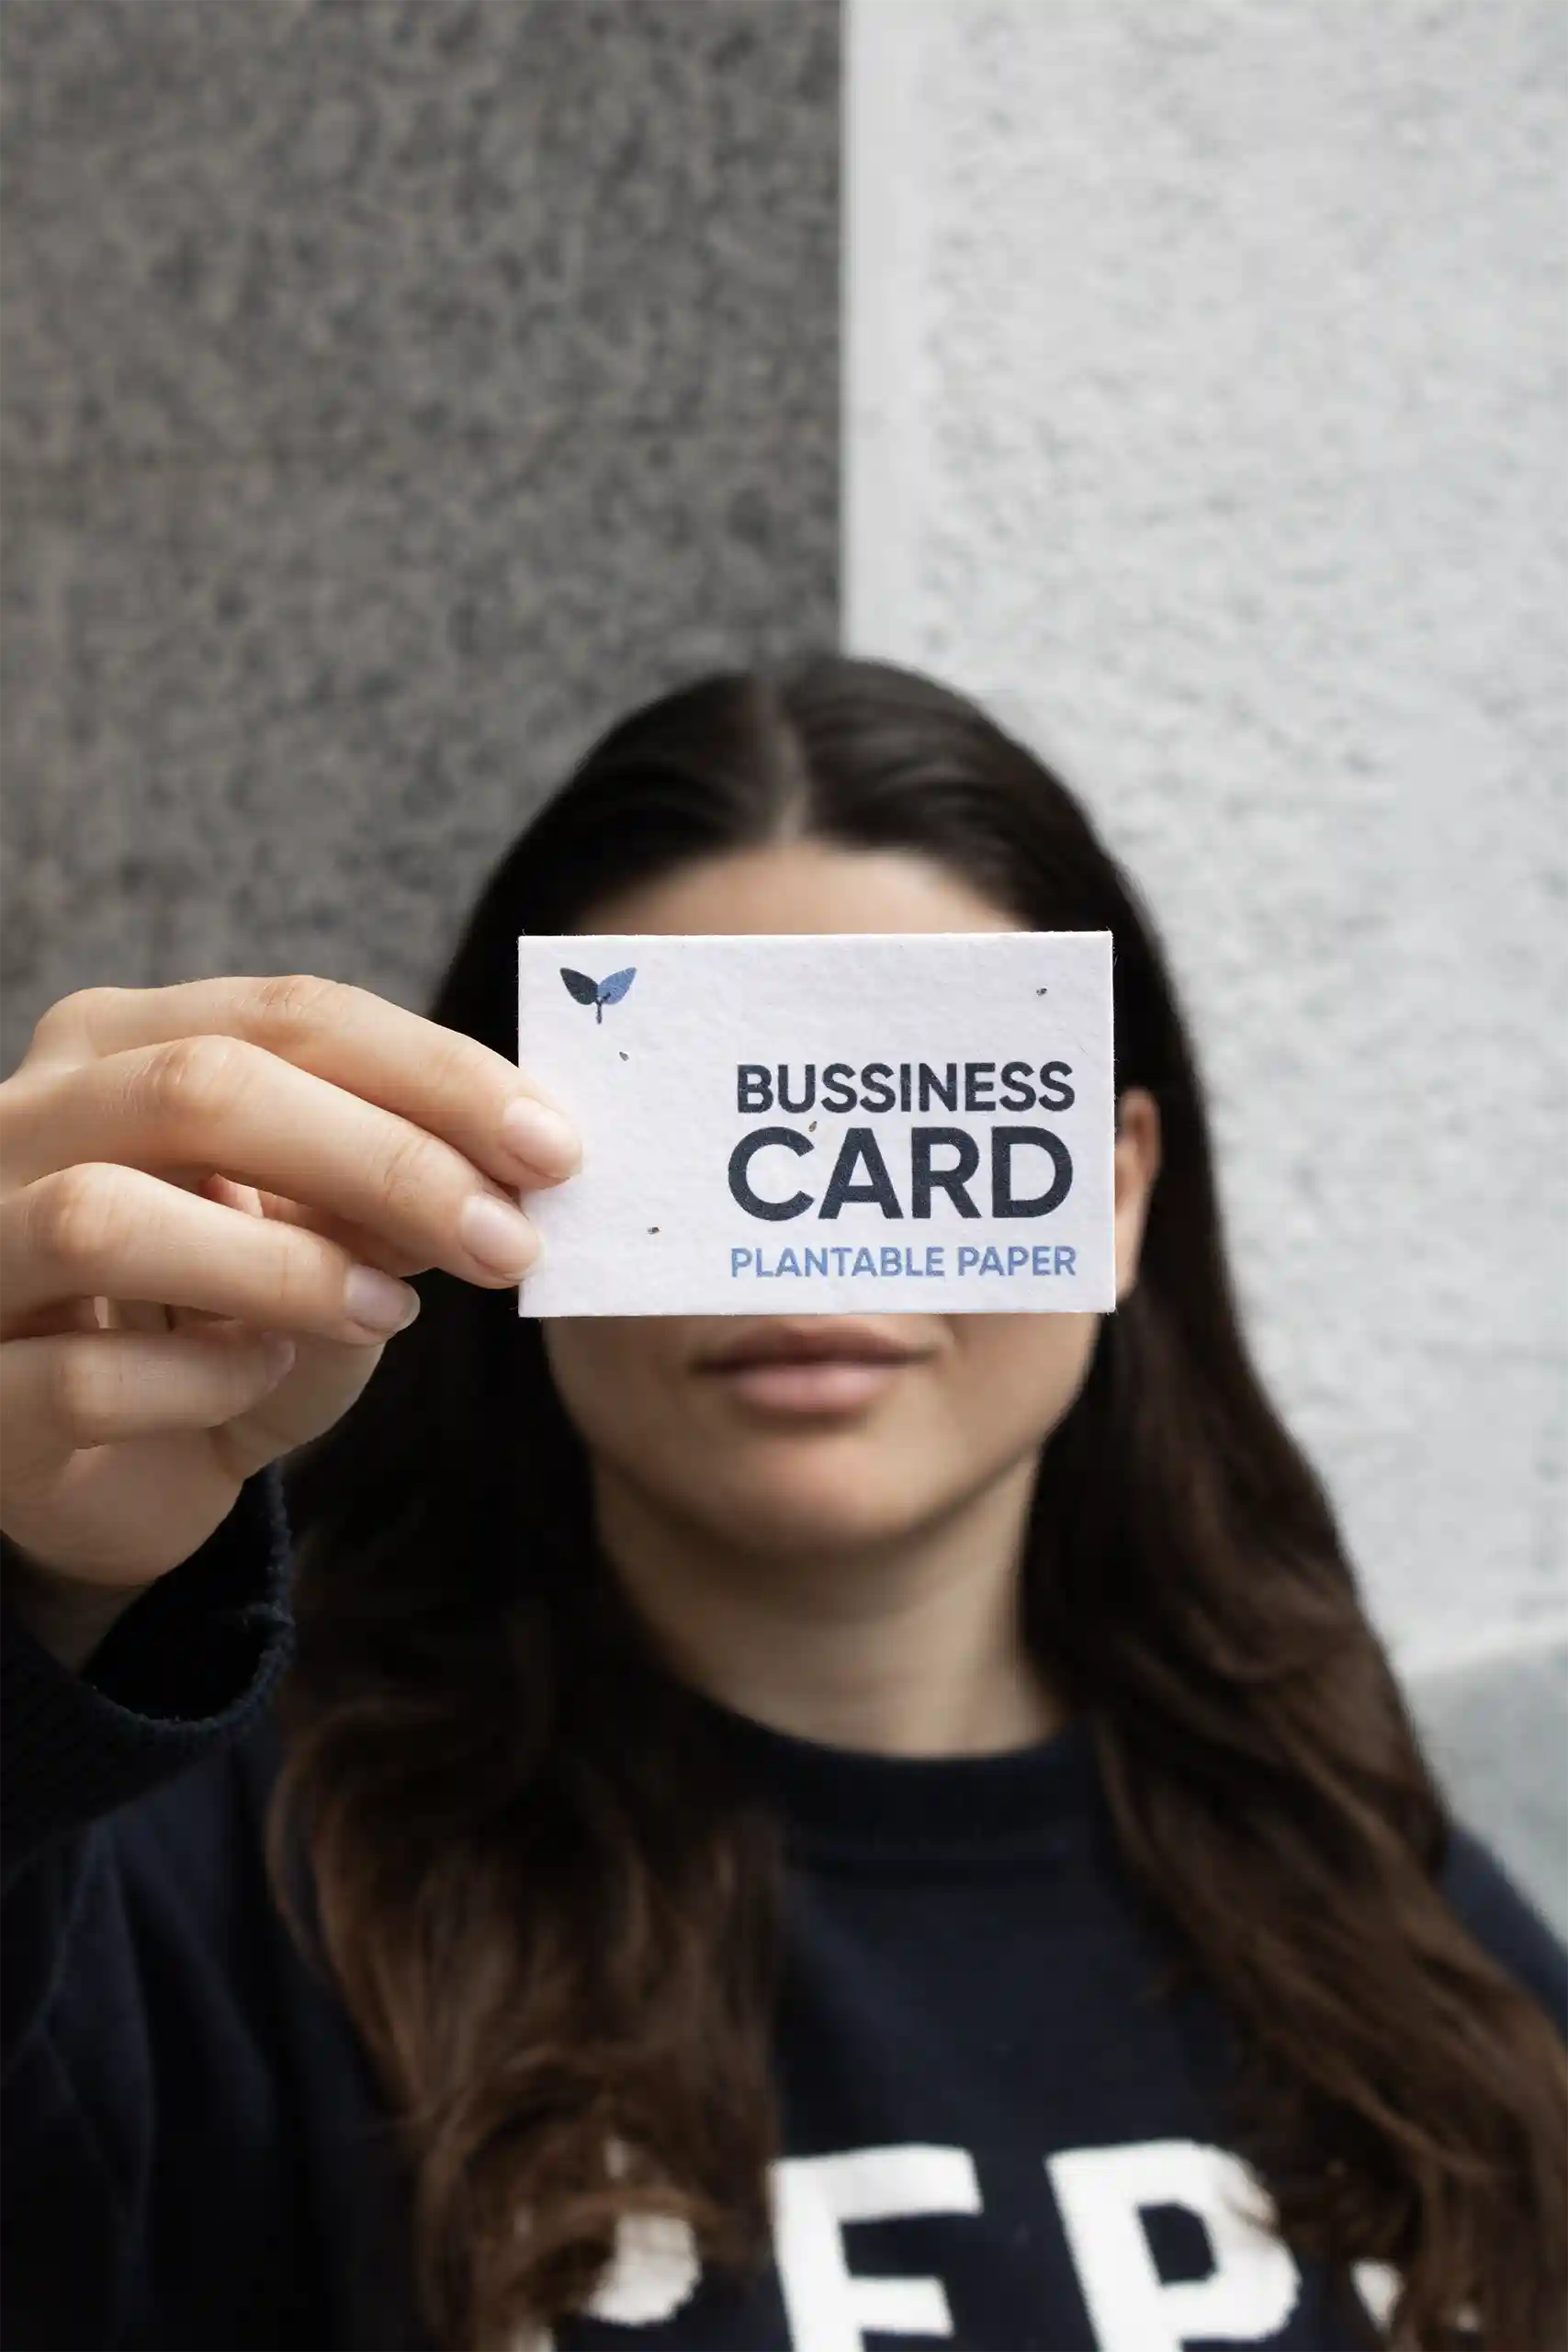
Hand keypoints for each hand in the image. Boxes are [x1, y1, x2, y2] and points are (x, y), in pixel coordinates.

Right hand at [0, 975, 576, 1645]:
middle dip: (385, 1160)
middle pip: (203, 1088)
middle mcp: (24, 1119)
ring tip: (389, 1315)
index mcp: (118, 1047)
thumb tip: (507, 1167)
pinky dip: (198, 1383)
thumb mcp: (327, 1251)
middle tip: (507, 1239)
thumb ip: (388, 1200)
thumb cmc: (223, 1332)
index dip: (435, 1074)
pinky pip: (79, 1376)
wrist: (109, 1478)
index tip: (555, 1147)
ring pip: (107, 1217)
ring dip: (282, 1269)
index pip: (287, 1016)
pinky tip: (258, 1383)